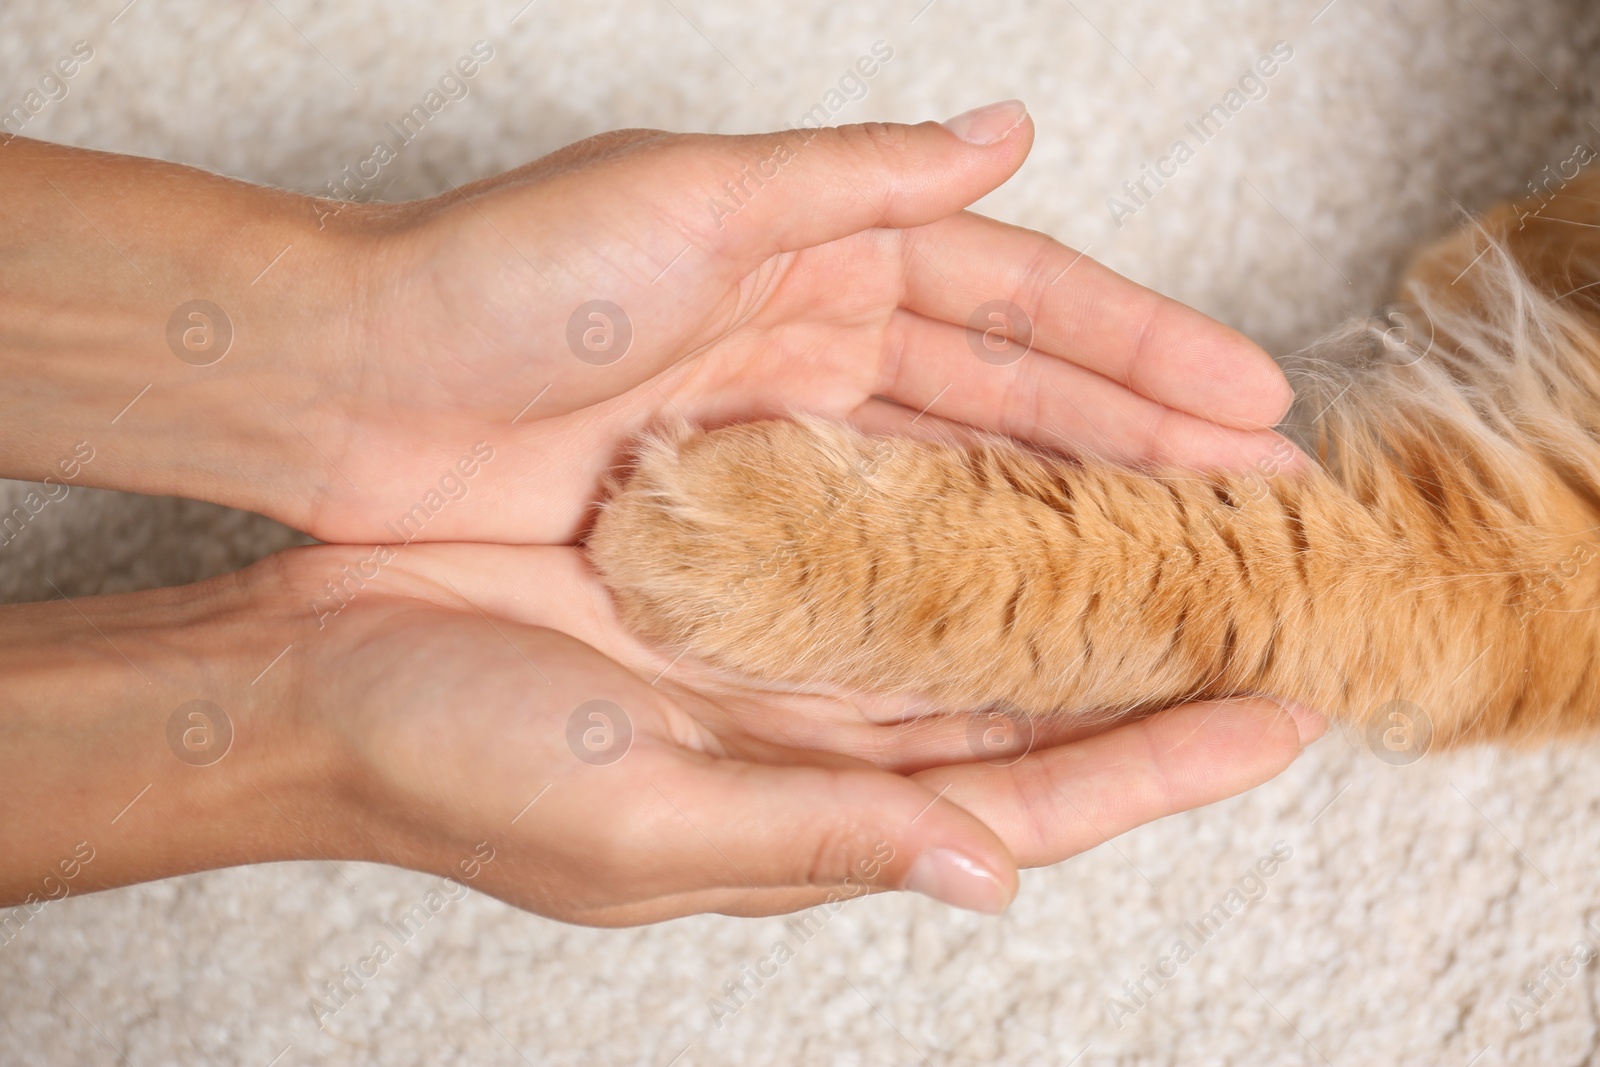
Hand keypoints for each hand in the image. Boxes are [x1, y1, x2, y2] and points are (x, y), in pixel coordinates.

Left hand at [267, 100, 1299, 541]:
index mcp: (824, 254)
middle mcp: (820, 347)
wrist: (355, 384)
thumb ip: (856, 179)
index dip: (1141, 347)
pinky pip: (874, 556)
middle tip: (1260, 502)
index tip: (1253, 397)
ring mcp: (782, 445)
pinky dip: (954, 582)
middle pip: (1012, 402)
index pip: (1019, 300)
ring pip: (959, 485)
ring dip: (1068, 521)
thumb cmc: (505, 275)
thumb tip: (1009, 134)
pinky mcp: (733, 526)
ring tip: (1179, 569)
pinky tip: (1030, 620)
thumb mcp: (690, 199)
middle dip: (1138, 445)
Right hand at [298, 542, 1322, 921]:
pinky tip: (1018, 483)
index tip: (1279, 718)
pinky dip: (958, 524)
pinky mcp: (727, 574)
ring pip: (966, 626)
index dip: (1158, 769)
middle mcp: (812, 736)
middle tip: (1264, 606)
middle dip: (1147, 669)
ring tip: (1178, 535)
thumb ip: (821, 836)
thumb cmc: (451, 765)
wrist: (314, 674)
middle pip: (1023, 712)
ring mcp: (774, 653)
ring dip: (1070, 587)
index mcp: (810, 816)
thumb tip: (986, 871)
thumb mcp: (639, 823)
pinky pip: (876, 549)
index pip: (1030, 804)